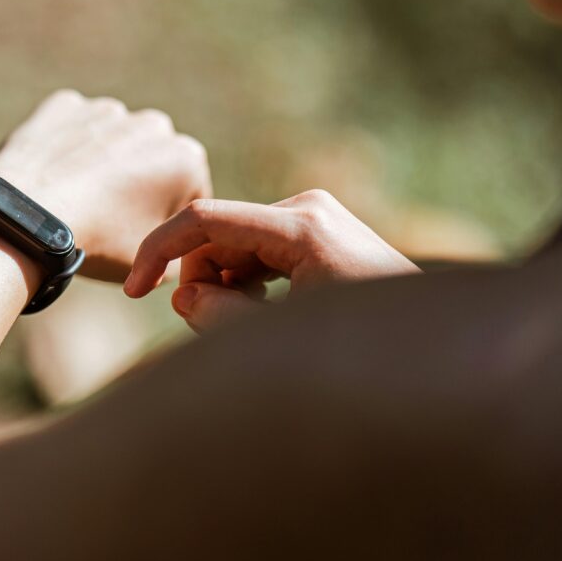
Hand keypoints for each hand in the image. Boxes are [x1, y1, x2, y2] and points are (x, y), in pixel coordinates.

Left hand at [0, 90, 211, 280]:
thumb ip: (178, 251)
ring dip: (104, 162)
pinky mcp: (65, 105)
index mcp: (187, 159)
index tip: (143, 240)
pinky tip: (54, 178)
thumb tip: (176, 249)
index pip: (190, 195)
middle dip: (140, 183)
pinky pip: (73, 128)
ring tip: (78, 199)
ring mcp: (107, 110)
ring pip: (112, 141)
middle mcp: (154, 124)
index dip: (169, 222)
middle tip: (110, 219)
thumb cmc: (98, 243)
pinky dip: (67, 147)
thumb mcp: (154, 265)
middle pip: (153, 161)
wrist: (28, 220)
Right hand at [124, 189, 419, 331]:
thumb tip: (182, 295)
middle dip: (198, 278)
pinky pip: (261, 248)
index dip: (157, 252)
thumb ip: (220, 317)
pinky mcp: (321, 232)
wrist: (431, 349)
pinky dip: (246, 279)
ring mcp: (318, 217)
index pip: (205, 220)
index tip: (130, 291)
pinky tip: (260, 310)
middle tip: (204, 324)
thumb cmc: (363, 352)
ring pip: (237, 242)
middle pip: (219, 233)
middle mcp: (309, 208)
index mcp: (303, 227)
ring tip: (240, 323)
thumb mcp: (280, 339)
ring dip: (223, 282)